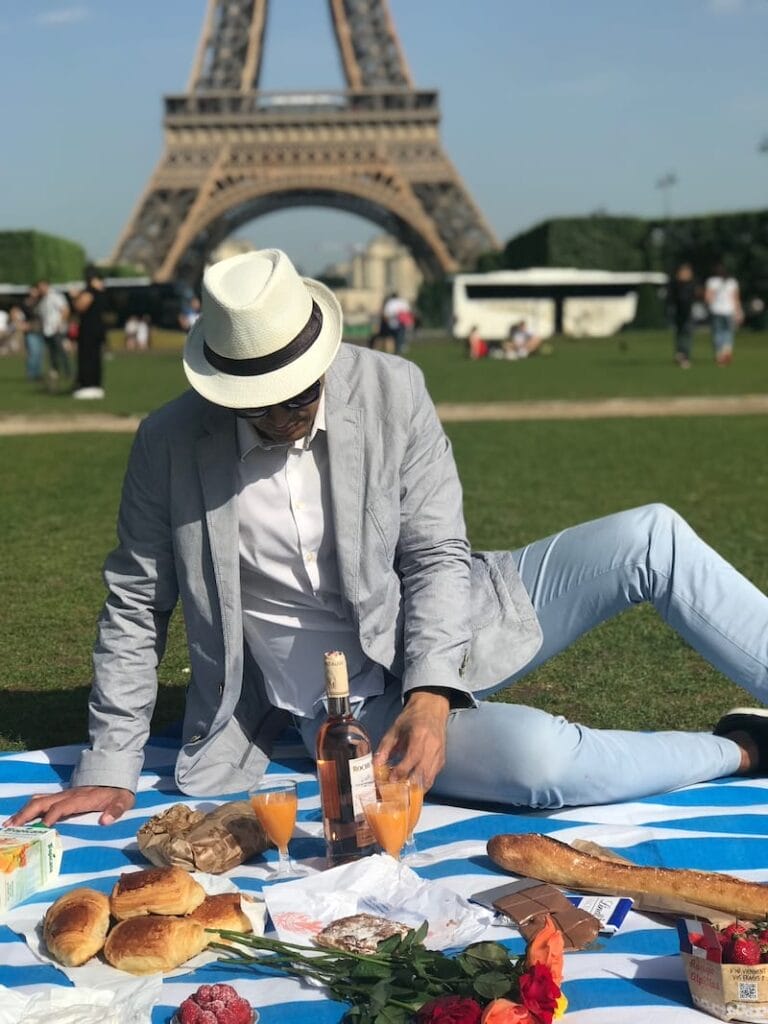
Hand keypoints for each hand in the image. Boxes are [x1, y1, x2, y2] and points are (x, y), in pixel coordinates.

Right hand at [5, 786, 134, 827]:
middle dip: (27, 814)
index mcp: (82, 798)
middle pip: (44, 802)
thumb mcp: (123, 801)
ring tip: (9, 824)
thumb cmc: (118, 792)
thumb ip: (115, 810)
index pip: (63, 806)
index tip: (44, 827)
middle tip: (12, 827)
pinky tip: (20, 819)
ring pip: (39, 800)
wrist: (116, 777)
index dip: (53, 815)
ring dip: (24, 811)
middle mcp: (69, 795)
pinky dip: (28, 808)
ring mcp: (64, 795)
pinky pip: (42, 800)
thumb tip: (105, 821)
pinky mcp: (62, 796)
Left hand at [375, 691, 450, 790]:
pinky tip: (411, 786)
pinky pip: (432, 776)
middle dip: (409, 785)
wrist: (432, 709)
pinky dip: (422, 784)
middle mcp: (433, 746)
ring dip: (416, 788)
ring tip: (403, 793)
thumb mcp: (395, 729)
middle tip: (395, 792)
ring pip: (429, 778)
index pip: (413, 757)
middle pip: (423, 772)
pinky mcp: (442, 760)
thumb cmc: (412, 718)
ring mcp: (439, 754)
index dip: (402, 770)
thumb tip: (376, 765)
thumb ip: (385, 747)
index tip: (391, 779)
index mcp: (420, 735)